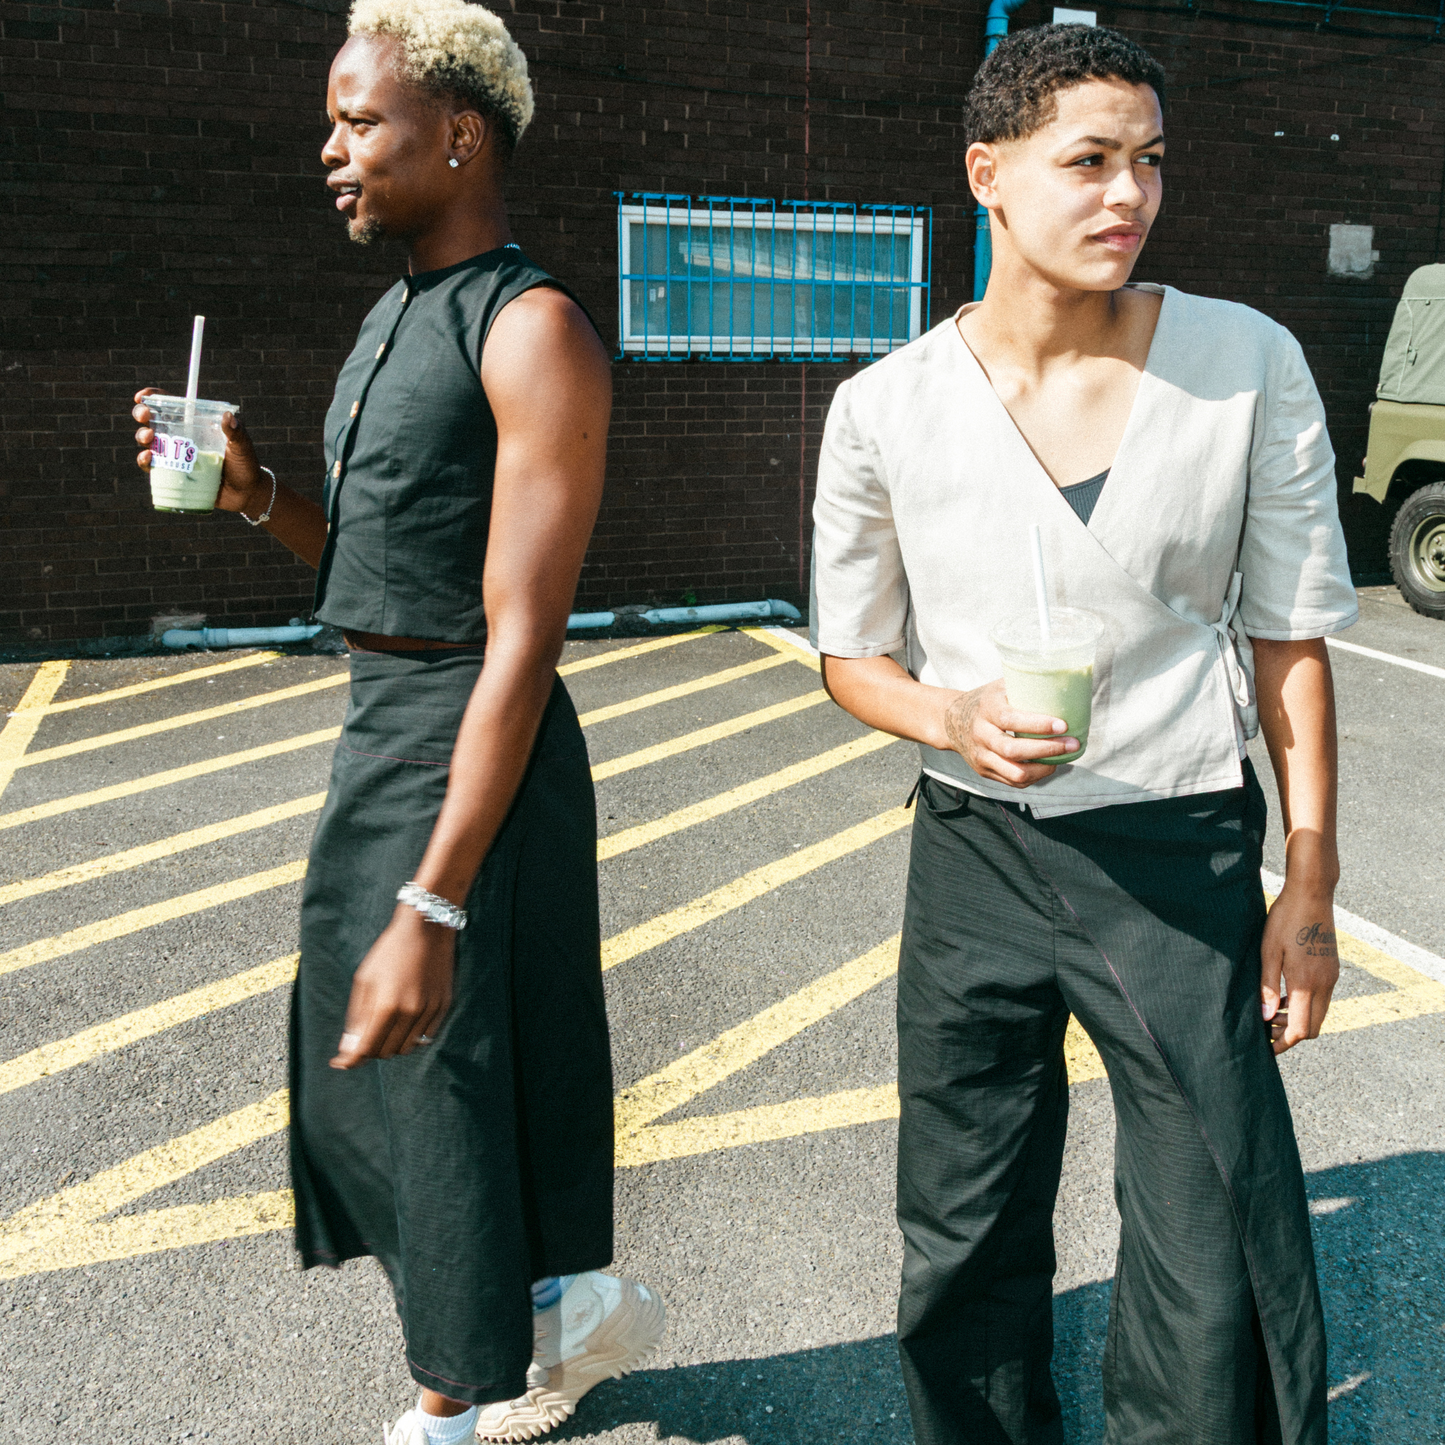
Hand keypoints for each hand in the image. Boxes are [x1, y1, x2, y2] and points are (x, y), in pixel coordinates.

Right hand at [132, 387, 271, 515]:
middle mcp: (182, 438)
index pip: (172, 406)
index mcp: (196, 425)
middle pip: (153, 420)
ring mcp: (176, 456)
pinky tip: (148, 457)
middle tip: (144, 416)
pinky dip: (145, 461)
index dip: (153, 397)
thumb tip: (229, 416)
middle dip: (142, 414)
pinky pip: (153, 467)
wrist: (246, 495)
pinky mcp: (174, 474)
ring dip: (142, 437)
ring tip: (149, 438)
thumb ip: (236, 433)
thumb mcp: (242, 447)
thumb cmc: (245, 466)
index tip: (142, 396)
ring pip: (149, 442)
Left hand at [330, 908, 456, 1068]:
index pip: (366, 1049)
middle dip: (370, 1050)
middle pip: (386, 1052)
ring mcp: (430, 1010)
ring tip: (383, 1026)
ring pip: (407, 1048)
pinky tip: (403, 1020)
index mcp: (387, 1005)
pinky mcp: (443, 1007)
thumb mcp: (364, 980)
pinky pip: (425, 1036)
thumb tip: (348, 1049)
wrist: (426, 929)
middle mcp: (410, 1012)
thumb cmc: (389, 952)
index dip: (350, 1060)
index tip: (340, 1062)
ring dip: (391, 1044)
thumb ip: (357, 1017)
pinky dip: (411, 1036)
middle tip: (362, 1037)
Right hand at [942, 678, 1079, 787]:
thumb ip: (1025, 686)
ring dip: (1044, 768)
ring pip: (1015, 773)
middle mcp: (981, 735)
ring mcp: (981, 756)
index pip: (1010, 719)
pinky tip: (1047, 765)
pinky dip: (1035, 776)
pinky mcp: (985, 771)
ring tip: (1063, 758)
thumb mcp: (1000, 687)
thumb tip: (1064, 683)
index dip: (1038, 724)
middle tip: (1072, 743)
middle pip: (1014, 750)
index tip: (1063, 725)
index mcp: (986, 710)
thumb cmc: (986, 701)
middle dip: (1048, 749)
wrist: (952, 721)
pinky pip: (1013, 781)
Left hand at [1260, 883, 1337, 1054]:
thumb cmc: (1285, 920)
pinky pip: (1322, 998)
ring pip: (1319, 1013)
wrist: (1312, 894)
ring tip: (1272, 1010)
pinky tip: (1285, 994)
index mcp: (1307, 983)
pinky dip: (1305, 1005)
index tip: (1267, 1047)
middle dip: (1291, 1034)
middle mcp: (1325, 984)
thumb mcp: (1268, 951)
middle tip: (1266, 1028)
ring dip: (1298, 1019)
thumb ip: (1268, 986)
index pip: (1302, 1030)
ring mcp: (1331, 977)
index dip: (1284, 1043)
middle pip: (1314, 1027)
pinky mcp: (1332, 969)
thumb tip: (1266, 1017)